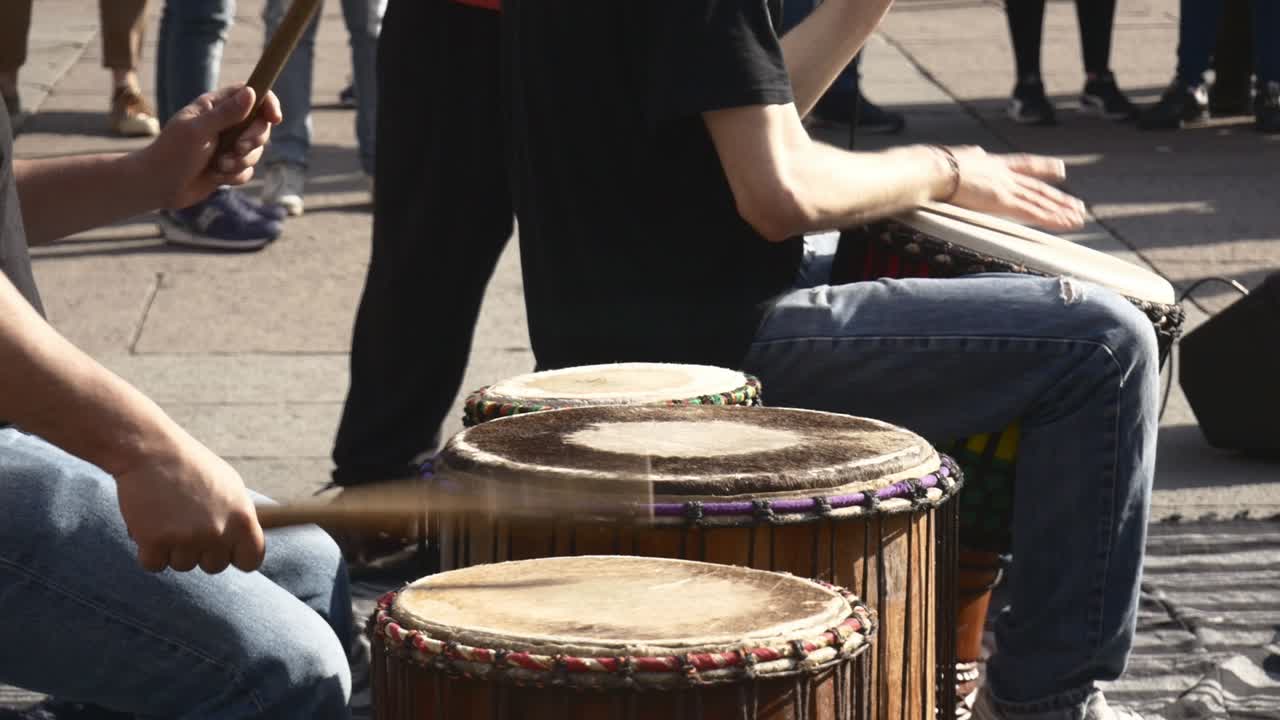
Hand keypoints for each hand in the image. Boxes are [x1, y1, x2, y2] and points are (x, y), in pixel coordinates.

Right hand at [114, 429, 265, 573]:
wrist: (152, 451)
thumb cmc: (191, 467)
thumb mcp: (229, 486)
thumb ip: (239, 517)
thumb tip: (247, 542)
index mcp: (242, 518)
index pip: (251, 560)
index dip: (237, 558)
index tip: (226, 552)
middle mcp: (218, 531)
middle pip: (214, 566)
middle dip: (200, 551)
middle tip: (186, 522)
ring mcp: (187, 538)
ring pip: (182, 565)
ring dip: (173, 548)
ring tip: (168, 516)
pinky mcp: (155, 541)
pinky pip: (153, 564)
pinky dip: (147, 550)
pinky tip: (148, 524)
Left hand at [138, 85, 282, 209]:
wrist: (158, 186)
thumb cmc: (172, 153)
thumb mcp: (198, 131)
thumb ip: (226, 114)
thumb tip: (253, 93)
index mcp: (215, 107)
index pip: (250, 93)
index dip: (267, 102)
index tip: (274, 118)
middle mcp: (224, 123)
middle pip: (259, 125)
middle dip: (253, 139)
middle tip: (238, 148)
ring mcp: (227, 146)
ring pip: (256, 151)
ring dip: (240, 162)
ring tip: (218, 166)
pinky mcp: (229, 167)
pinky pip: (247, 170)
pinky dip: (235, 176)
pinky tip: (215, 177)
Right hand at [939, 146, 1086, 230]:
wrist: (932, 170)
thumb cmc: (934, 167)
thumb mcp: (956, 158)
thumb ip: (970, 155)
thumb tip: (977, 152)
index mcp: (992, 163)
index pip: (1025, 164)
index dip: (1044, 167)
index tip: (1061, 170)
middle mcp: (1004, 174)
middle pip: (1038, 187)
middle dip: (1059, 198)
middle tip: (1077, 205)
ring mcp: (1005, 187)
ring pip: (1040, 201)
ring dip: (1061, 211)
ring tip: (1079, 218)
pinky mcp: (1002, 201)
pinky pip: (1033, 212)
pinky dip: (1052, 219)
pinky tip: (1066, 224)